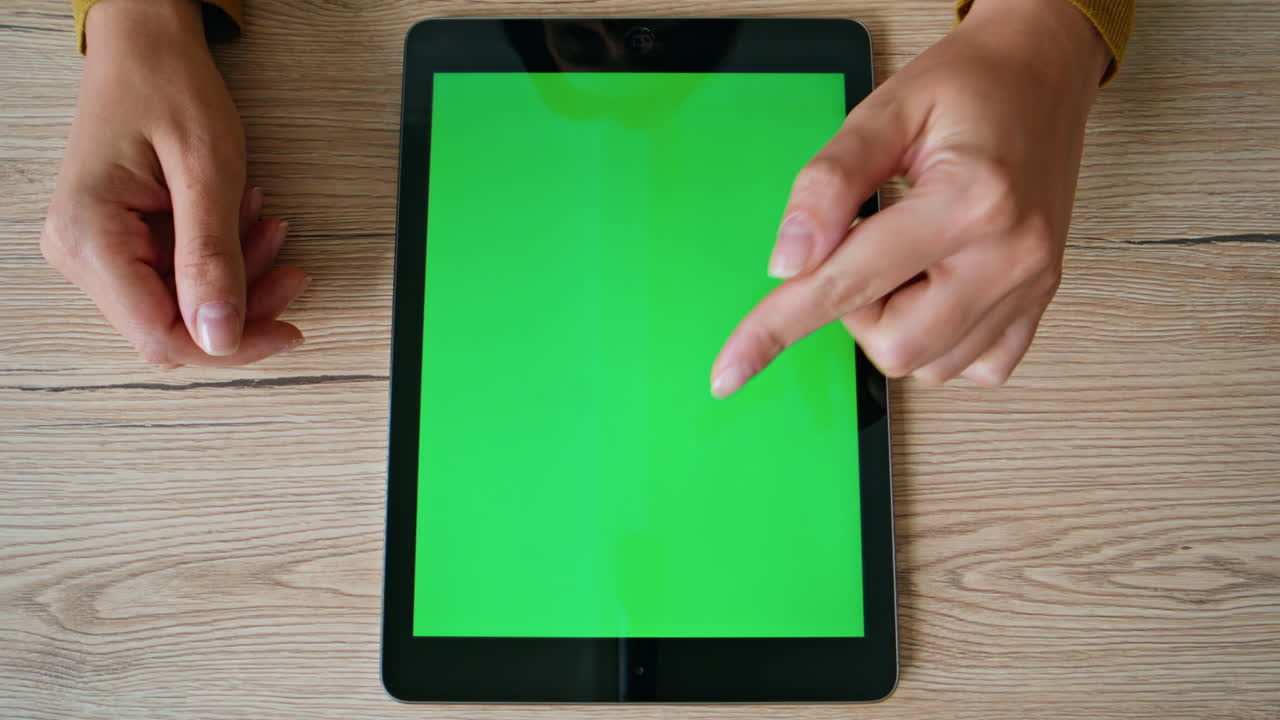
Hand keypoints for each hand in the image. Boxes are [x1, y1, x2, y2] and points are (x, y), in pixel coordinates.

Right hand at [41, 0, 306, 366]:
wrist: (147, 46)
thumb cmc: (169, 87)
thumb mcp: (208, 171)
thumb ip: (212, 258)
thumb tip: (220, 338)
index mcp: (90, 237)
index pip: (160, 336)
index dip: (230, 345)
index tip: (288, 330)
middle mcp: (80, 252)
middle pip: (172, 326)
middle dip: (241, 304)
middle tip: (293, 271)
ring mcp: (96, 250)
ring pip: (181, 304)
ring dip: (239, 277)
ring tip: (271, 228)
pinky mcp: (119, 242)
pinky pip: (178, 276)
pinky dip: (224, 257)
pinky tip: (246, 222)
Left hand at [711, 0, 1110, 395]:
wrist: (1040, 71)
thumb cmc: (966, 87)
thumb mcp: (881, 114)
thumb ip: (826, 186)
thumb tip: (786, 265)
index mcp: (969, 201)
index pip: (846, 286)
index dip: (777, 327)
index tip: (731, 369)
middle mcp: (1010, 254)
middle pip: (893, 346)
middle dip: (855, 309)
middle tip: (866, 244)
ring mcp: (1032, 283)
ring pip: (931, 367)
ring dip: (895, 323)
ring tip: (907, 256)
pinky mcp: (1041, 299)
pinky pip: (976, 367)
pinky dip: (941, 341)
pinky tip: (938, 286)